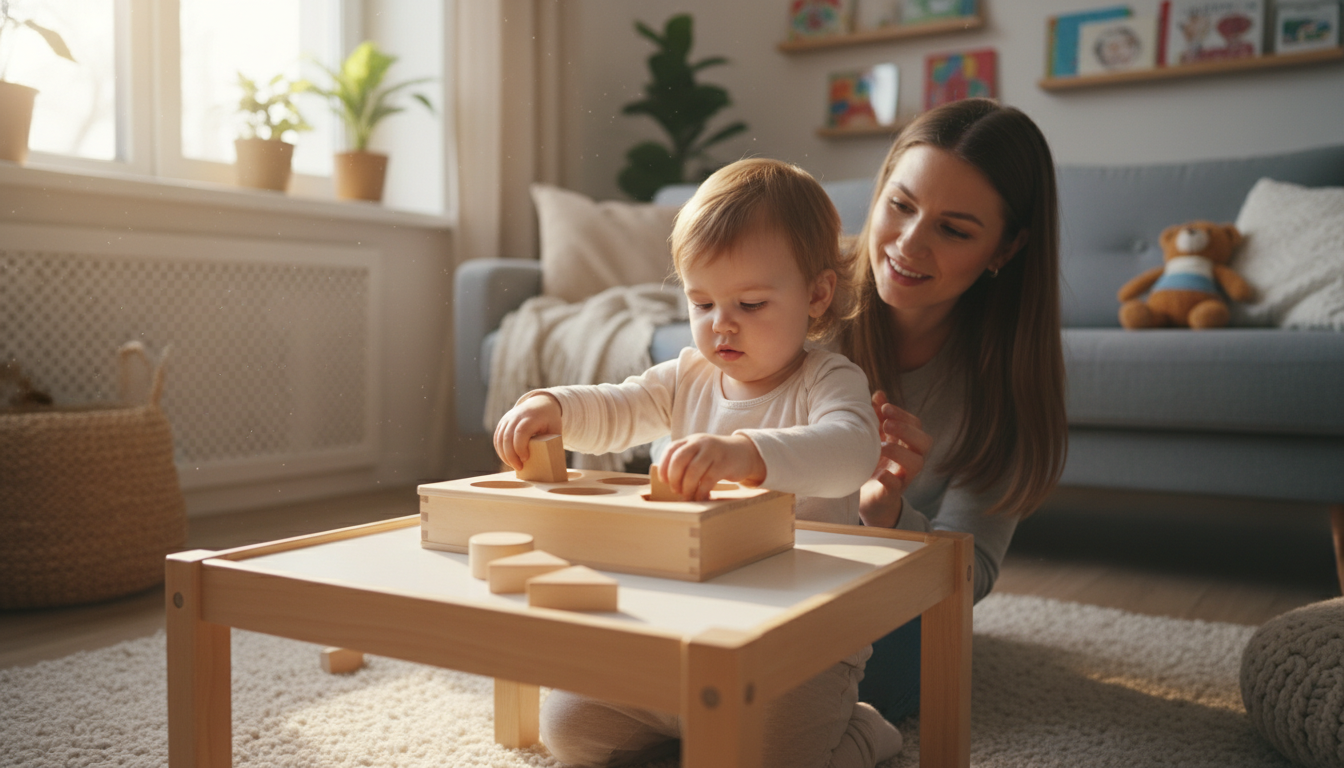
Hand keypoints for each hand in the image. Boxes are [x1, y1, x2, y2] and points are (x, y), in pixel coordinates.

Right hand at [493, 393, 562, 470]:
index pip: (521, 432)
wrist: (540, 403)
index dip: (520, 447)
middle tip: (519, 467)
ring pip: (499, 439)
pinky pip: (497, 438)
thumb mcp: (556, 428)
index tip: (525, 459)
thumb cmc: (549, 420)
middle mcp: (516, 416)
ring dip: (504, 455)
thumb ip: (553, 442)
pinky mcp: (502, 423)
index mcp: (531, 417)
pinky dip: (500, 451)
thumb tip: (550, 462)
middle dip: (511, 456)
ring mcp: (507, 419)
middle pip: (507, 437)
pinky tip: (507, 459)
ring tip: (513, 466)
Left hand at [656, 433, 765, 500]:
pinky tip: (702, 498)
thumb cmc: (716, 457)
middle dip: (675, 479)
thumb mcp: (699, 452)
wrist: (744, 452)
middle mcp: (700, 442)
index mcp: (690, 440)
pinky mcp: (724, 464)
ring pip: (693, 471)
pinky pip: (708, 480)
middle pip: (679, 460)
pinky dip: (702, 492)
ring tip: (688, 497)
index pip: (671, 450)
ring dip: (688, 488)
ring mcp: (713, 452)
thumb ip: (685, 460)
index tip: (664, 481)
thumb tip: (669, 482)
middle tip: (676, 491)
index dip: (664, 467)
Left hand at [859, 391, 931, 527]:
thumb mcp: (874, 436)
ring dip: (899, 452)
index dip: (903, 415)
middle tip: (887, 424)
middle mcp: (910, 459)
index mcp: (907, 443)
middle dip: (907, 430)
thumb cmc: (873, 461)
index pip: (916, 424)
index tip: (885, 407)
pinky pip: (896, 488)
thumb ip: (878, 416)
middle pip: (924, 442)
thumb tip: (879, 394)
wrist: (865, 497)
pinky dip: (889, 480)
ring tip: (880, 446)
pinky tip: (879, 473)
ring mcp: (903, 477)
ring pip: (916, 464)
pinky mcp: (890, 494)